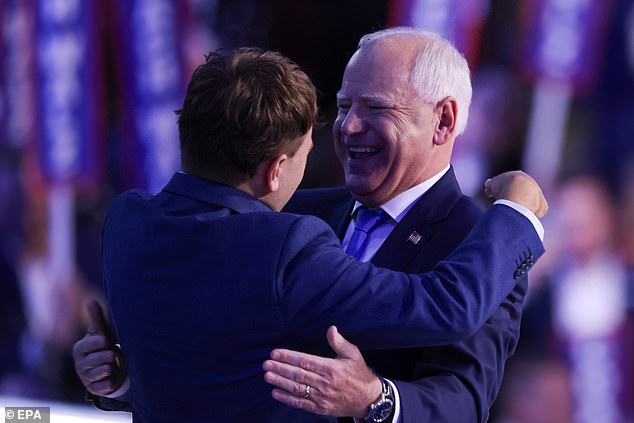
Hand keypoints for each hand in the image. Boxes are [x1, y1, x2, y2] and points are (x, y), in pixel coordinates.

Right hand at [72, 299, 126, 395]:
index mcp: (79, 349)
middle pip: (96, 360)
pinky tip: (111, 378)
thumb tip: (90, 300)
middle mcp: (80, 364)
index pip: (88, 345)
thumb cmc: (103, 345)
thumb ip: (96, 317)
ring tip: (113, 364)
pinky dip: (109, 382)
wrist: (110, 366)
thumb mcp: (100, 331)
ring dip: (110, 368)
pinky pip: (102, 387)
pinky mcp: (93, 389)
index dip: (99, 343)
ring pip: (100, 372)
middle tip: (112, 354)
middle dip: (107, 356)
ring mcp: (86, 377)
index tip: (105, 340)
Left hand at [263, 326, 381, 417]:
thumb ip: (339, 342)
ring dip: (280, 382)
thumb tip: (331, 329)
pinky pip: (300, 403)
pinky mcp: (320, 408)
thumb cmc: (359, 374)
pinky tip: (275, 392)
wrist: (368, 400)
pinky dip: (287, 398)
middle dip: (280, 369)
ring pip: (297, 389)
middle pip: (298, 375)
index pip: (305, 361)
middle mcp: (325, 384)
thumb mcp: (353, 354)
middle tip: (266, 364)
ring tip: (267, 376)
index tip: (275, 353)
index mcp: (331, 368)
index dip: (288, 357)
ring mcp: (322, 398)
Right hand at [485, 171, 548, 217]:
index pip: (510, 184)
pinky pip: (534, 212)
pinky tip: (520, 217)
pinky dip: (528, 215)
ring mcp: (538, 194)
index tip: (497, 197)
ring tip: (512, 212)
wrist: (519, 193)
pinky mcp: (542, 206)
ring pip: (528, 203)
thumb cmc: (504, 187)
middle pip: (520, 194)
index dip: (502, 191)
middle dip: (513, 200)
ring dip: (520, 208)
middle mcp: (531, 184)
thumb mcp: (492, 185)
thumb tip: (488, 186)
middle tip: (505, 207)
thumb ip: (491, 186)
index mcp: (520, 176)